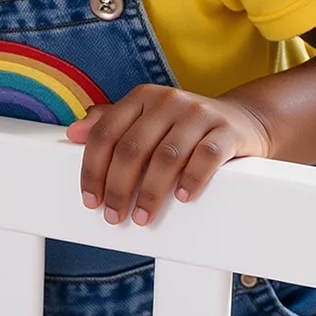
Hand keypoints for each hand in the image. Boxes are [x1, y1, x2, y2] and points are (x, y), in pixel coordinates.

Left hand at [66, 85, 272, 224]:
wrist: (242, 120)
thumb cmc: (182, 128)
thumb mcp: (145, 120)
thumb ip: (110, 124)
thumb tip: (73, 134)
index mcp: (142, 98)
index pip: (105, 134)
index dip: (92, 169)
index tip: (91, 200)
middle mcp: (168, 101)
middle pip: (132, 149)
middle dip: (118, 188)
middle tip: (114, 216)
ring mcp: (200, 114)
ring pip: (166, 157)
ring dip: (150, 193)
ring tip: (143, 216)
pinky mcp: (227, 130)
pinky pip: (206, 157)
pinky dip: (191, 180)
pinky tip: (181, 198)